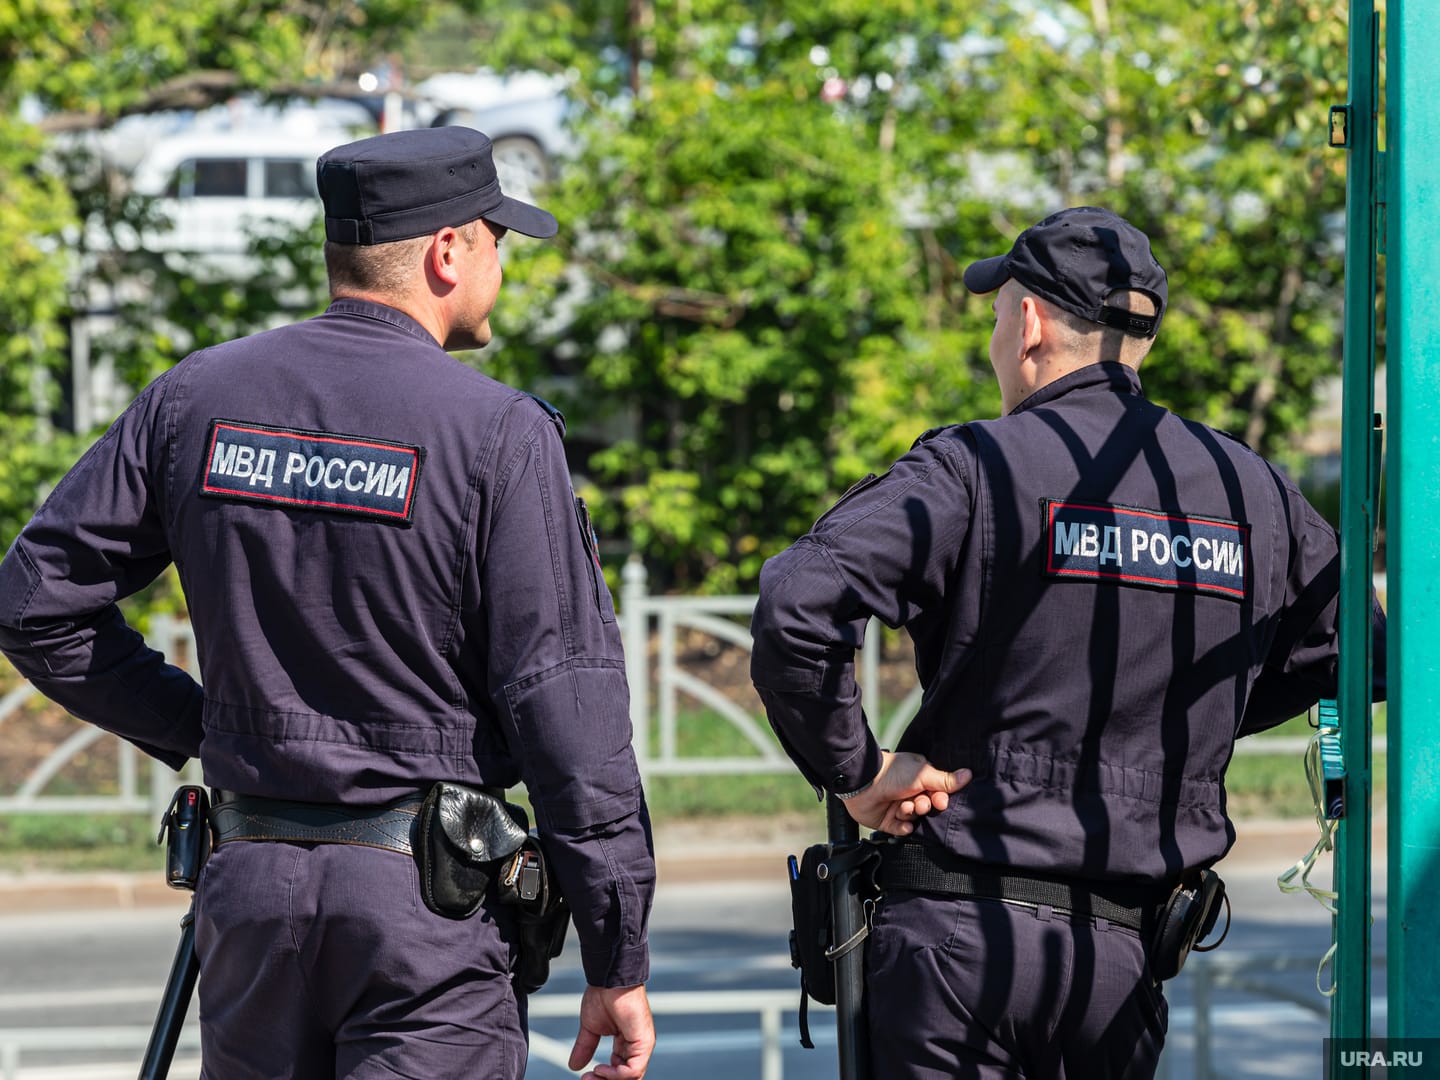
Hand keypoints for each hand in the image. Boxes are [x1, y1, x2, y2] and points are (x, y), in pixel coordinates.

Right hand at [569, 983, 653, 1078]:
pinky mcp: (644, 1042)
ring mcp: (642, 1045)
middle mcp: (636, 1046)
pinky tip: (600, 1068)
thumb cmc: (604, 994)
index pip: (619, 1071)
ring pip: (631, 1077)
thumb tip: (575, 1065)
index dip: (602, 1077)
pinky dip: (616, 1075)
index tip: (584, 1077)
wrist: (609, 979)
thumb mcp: (591, 1028)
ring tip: (593, 1074)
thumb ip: (585, 1047)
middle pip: (626, 1077)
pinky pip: (634, 1070)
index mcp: (626, 1043)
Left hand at [841, 750, 970, 834]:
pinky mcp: (887, 821)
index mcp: (918, 779)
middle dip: (924, 806)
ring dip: (911, 814)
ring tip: (903, 807)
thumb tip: (968, 774)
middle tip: (918, 803)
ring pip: (915, 818)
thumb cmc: (893, 773)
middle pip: (927, 807)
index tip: (939, 801)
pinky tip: (901, 821)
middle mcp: (909, 793)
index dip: (939, 799)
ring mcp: (897, 807)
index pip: (937, 794)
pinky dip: (903, 827)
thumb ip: (945, 780)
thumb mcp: (923, 774)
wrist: (863, 782)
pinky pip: (901, 830)